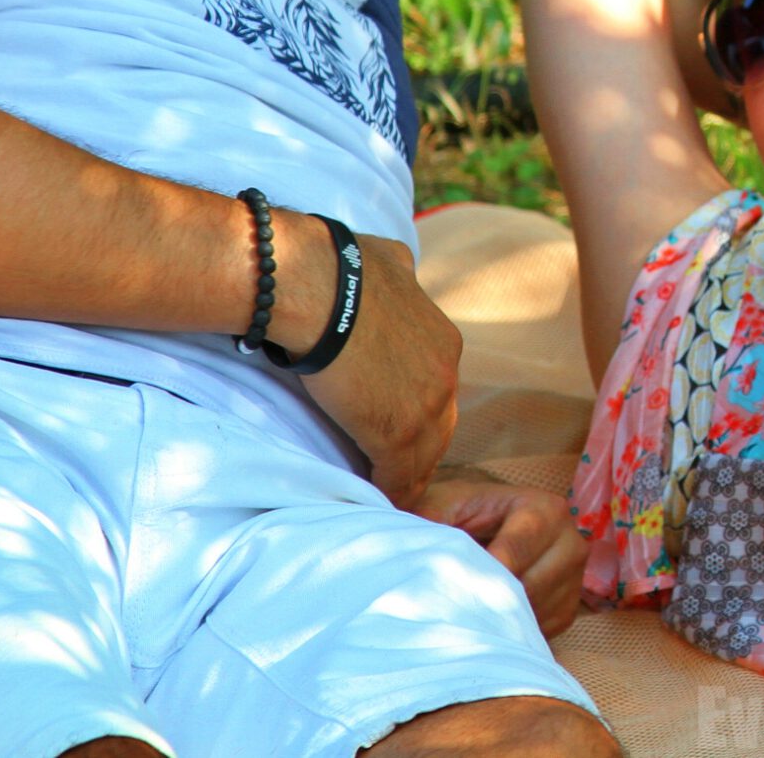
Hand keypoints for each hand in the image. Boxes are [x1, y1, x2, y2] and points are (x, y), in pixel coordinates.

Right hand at [284, 223, 462, 505]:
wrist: (317, 288)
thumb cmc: (339, 268)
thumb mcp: (390, 263)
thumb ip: (401, 278)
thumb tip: (399, 269)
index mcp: (445, 340)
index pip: (437, 389)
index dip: (418, 408)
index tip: (400, 419)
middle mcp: (446, 374)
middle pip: (440, 425)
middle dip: (421, 445)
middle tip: (398, 464)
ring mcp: (426, 406)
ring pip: (424, 454)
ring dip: (408, 472)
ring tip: (391, 490)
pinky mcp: (398, 433)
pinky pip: (400, 475)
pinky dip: (391, 490)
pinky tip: (380, 499)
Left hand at [410, 476, 589, 639]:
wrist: (491, 526)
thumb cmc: (464, 514)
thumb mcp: (444, 505)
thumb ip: (431, 519)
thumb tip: (415, 547)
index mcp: (545, 509)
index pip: (515, 552)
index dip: (480, 573)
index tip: (450, 590)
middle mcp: (572, 541)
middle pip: (529, 587)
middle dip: (488, 599)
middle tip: (452, 607)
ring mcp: (575, 578)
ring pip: (534, 614)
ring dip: (499, 618)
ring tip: (467, 610)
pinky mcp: (568, 608)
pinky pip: (540, 631)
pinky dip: (512, 631)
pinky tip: (490, 617)